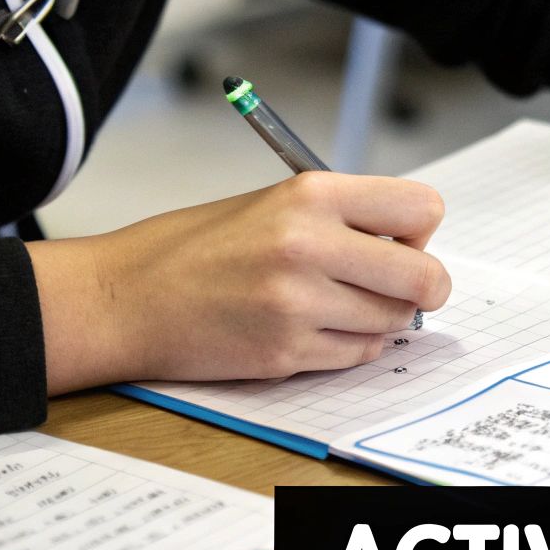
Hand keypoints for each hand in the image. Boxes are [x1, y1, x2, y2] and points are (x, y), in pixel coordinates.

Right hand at [27, 172, 450, 394]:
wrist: (126, 297)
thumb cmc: (198, 247)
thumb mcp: (273, 203)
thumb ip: (343, 218)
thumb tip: (412, 245)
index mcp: (311, 194)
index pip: (422, 209)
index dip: (419, 231)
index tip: (400, 241)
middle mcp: (309, 245)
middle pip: (424, 276)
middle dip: (423, 286)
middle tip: (401, 287)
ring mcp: (298, 303)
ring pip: (394, 321)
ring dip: (381, 317)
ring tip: (338, 303)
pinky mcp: (286, 351)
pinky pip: (358, 355)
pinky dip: (351, 345)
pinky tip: (315, 327)